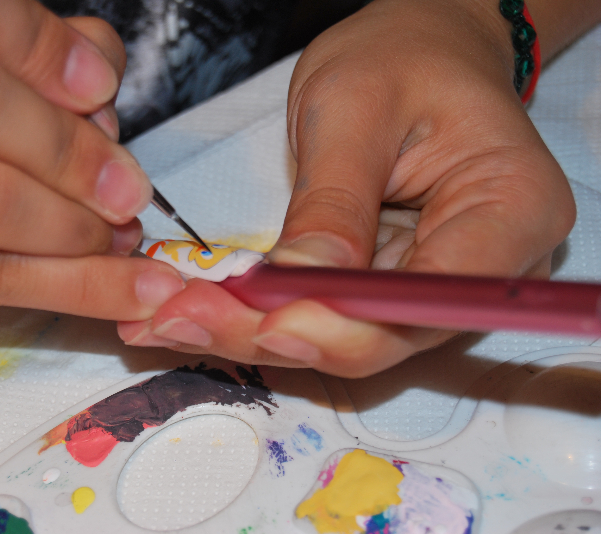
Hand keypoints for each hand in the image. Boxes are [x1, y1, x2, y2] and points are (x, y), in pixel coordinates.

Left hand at [118, 0, 575, 376]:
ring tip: (166, 319)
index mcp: (510, 211)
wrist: (418, 53)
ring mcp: (432, 286)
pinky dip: (257, 316)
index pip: (431, 300)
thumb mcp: (354, 110)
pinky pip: (323, 315)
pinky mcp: (386, 288)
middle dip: (276, 333)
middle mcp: (482, 269)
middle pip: (381, 335)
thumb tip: (296, 289)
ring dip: (251, 333)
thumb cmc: (400, 58)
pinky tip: (195, 311)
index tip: (267, 323)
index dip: (348, 326)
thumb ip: (331, 204)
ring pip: (340, 338)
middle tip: (179, 320)